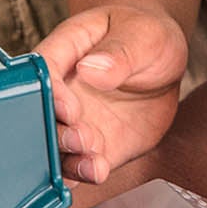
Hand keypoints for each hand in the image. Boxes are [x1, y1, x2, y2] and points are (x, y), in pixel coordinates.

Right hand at [35, 4, 187, 184]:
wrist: (163, 62)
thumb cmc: (145, 35)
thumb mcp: (142, 34)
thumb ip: (119, 53)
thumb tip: (91, 68)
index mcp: (66, 49)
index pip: (45, 70)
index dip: (52, 93)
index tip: (69, 108)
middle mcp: (64, 89)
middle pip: (43, 114)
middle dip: (57, 131)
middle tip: (80, 137)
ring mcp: (77, 120)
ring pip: (58, 144)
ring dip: (68, 157)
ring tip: (91, 161)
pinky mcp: (96, 145)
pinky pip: (82, 163)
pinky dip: (84, 172)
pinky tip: (97, 171)